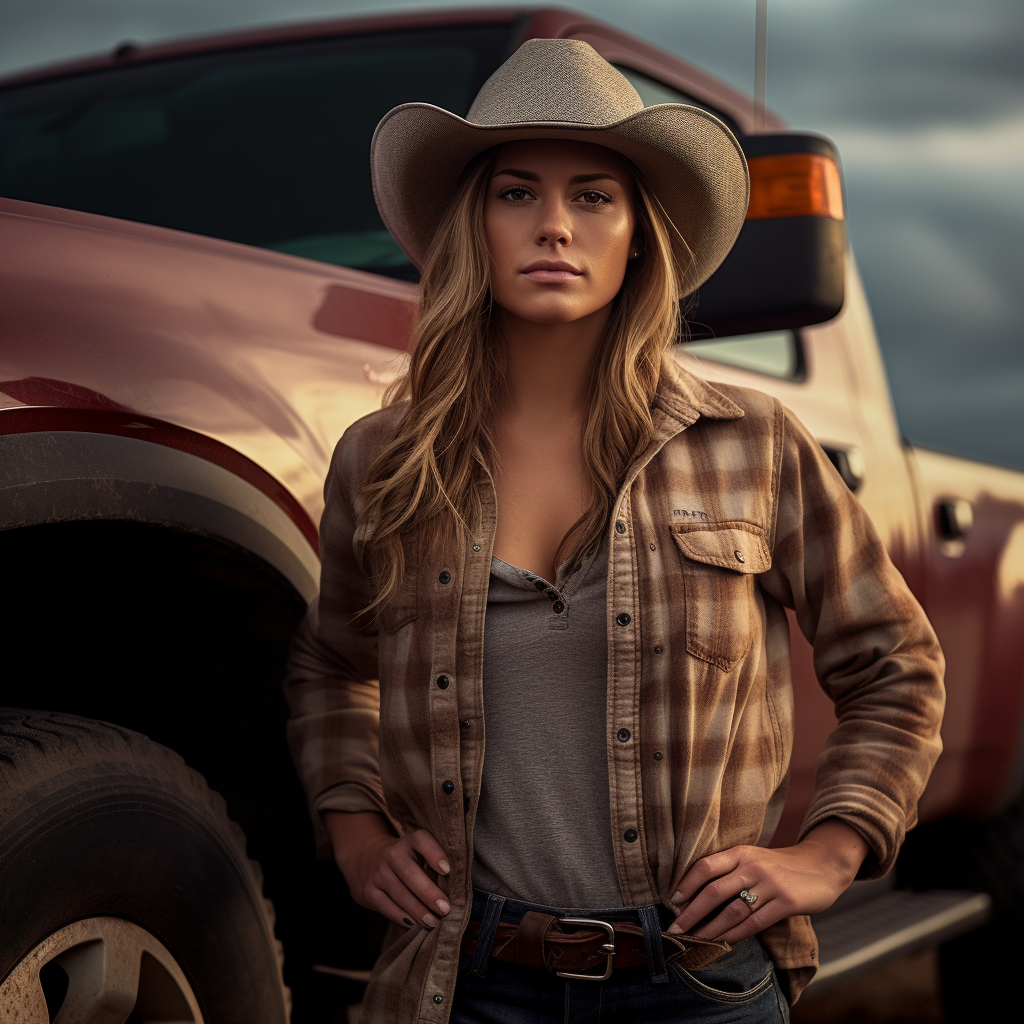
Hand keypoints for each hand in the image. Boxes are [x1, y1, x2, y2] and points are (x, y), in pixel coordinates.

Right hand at [325, 811, 451, 930]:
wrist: (366, 858)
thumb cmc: (404, 860)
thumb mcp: (416, 852)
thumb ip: (432, 865)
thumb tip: (450, 891)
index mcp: (409, 841)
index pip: (421, 840)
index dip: (434, 853)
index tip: (447, 870)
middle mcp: (391, 854)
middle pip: (410, 873)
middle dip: (428, 893)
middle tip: (445, 908)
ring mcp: (378, 873)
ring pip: (399, 893)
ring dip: (417, 910)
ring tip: (433, 922)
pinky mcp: (368, 891)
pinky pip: (386, 906)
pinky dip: (401, 917)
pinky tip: (413, 924)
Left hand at [667, 819, 868, 944]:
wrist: (822, 865)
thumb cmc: (780, 867)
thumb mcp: (753, 859)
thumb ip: (730, 872)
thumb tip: (696, 896)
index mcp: (740, 853)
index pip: (705, 866)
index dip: (686, 885)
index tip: (672, 903)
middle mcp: (752, 866)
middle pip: (714, 891)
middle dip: (691, 913)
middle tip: (675, 930)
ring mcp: (770, 884)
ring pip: (732, 910)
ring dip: (710, 929)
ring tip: (694, 941)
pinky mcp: (786, 901)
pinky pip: (755, 922)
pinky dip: (736, 934)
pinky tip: (723, 942)